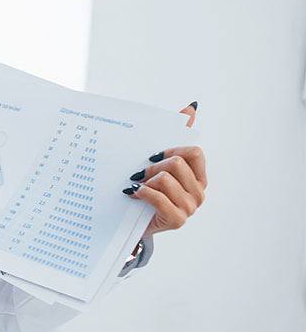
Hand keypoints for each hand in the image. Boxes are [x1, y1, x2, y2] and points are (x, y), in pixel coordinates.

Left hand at [124, 104, 206, 237]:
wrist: (132, 224)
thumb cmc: (146, 191)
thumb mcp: (158, 164)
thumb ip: (175, 136)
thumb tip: (191, 107)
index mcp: (198, 176)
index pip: (194, 153)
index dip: (171, 149)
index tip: (151, 156)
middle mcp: (198, 191)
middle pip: (178, 163)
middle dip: (153, 166)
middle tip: (138, 173)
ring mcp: (190, 207)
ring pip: (166, 179)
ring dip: (146, 181)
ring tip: (135, 185)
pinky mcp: (177, 220)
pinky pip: (159, 198)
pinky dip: (142, 192)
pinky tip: (132, 193)